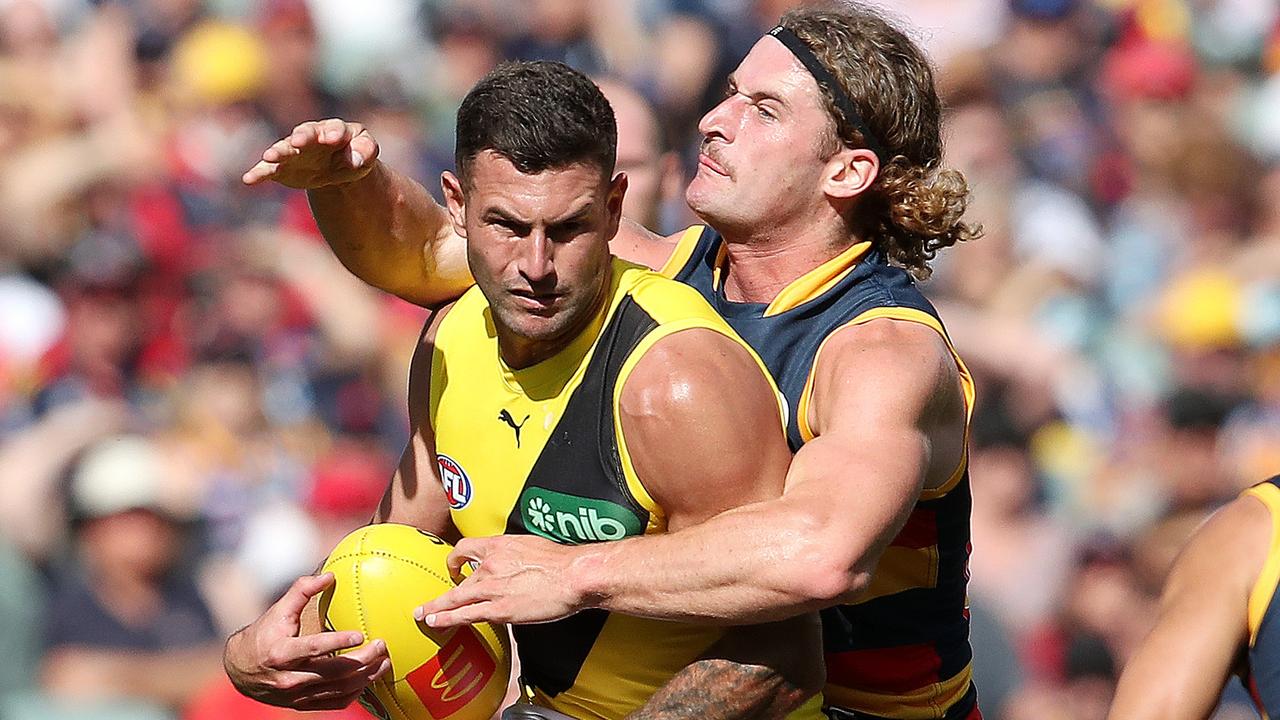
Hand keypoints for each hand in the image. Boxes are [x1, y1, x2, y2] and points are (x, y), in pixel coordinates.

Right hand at [224, 572, 391, 710]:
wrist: (240, 671)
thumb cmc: (263, 635)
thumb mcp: (277, 611)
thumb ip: (301, 590)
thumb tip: (329, 575)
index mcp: (282, 653)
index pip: (314, 648)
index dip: (337, 642)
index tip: (360, 635)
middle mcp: (291, 677)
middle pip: (334, 672)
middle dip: (363, 660)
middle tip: (382, 647)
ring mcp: (298, 695)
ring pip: (340, 690)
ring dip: (366, 677)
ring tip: (384, 663)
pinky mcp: (303, 704)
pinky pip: (336, 703)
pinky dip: (356, 692)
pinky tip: (369, 679)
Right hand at [242, 118, 378, 188]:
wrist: (338, 167)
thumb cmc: (354, 155)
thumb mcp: (366, 153)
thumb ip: (365, 151)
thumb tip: (354, 159)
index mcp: (335, 130)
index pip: (336, 129)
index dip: (334, 133)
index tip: (333, 138)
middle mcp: (311, 137)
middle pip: (306, 133)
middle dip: (302, 137)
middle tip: (299, 141)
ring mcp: (295, 151)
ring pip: (285, 149)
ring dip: (277, 152)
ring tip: (270, 156)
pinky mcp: (282, 167)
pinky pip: (268, 170)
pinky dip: (259, 173)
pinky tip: (249, 179)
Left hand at [414, 535, 592, 627]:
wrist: (574, 576)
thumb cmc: (562, 562)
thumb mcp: (534, 546)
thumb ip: (519, 553)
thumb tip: (518, 561)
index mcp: (500, 545)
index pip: (467, 548)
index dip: (456, 558)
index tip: (454, 565)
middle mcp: (491, 564)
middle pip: (457, 575)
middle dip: (442, 589)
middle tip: (430, 599)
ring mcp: (492, 587)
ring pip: (455, 597)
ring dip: (436, 607)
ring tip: (423, 614)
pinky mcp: (499, 609)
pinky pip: (465, 615)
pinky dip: (447, 619)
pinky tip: (435, 623)